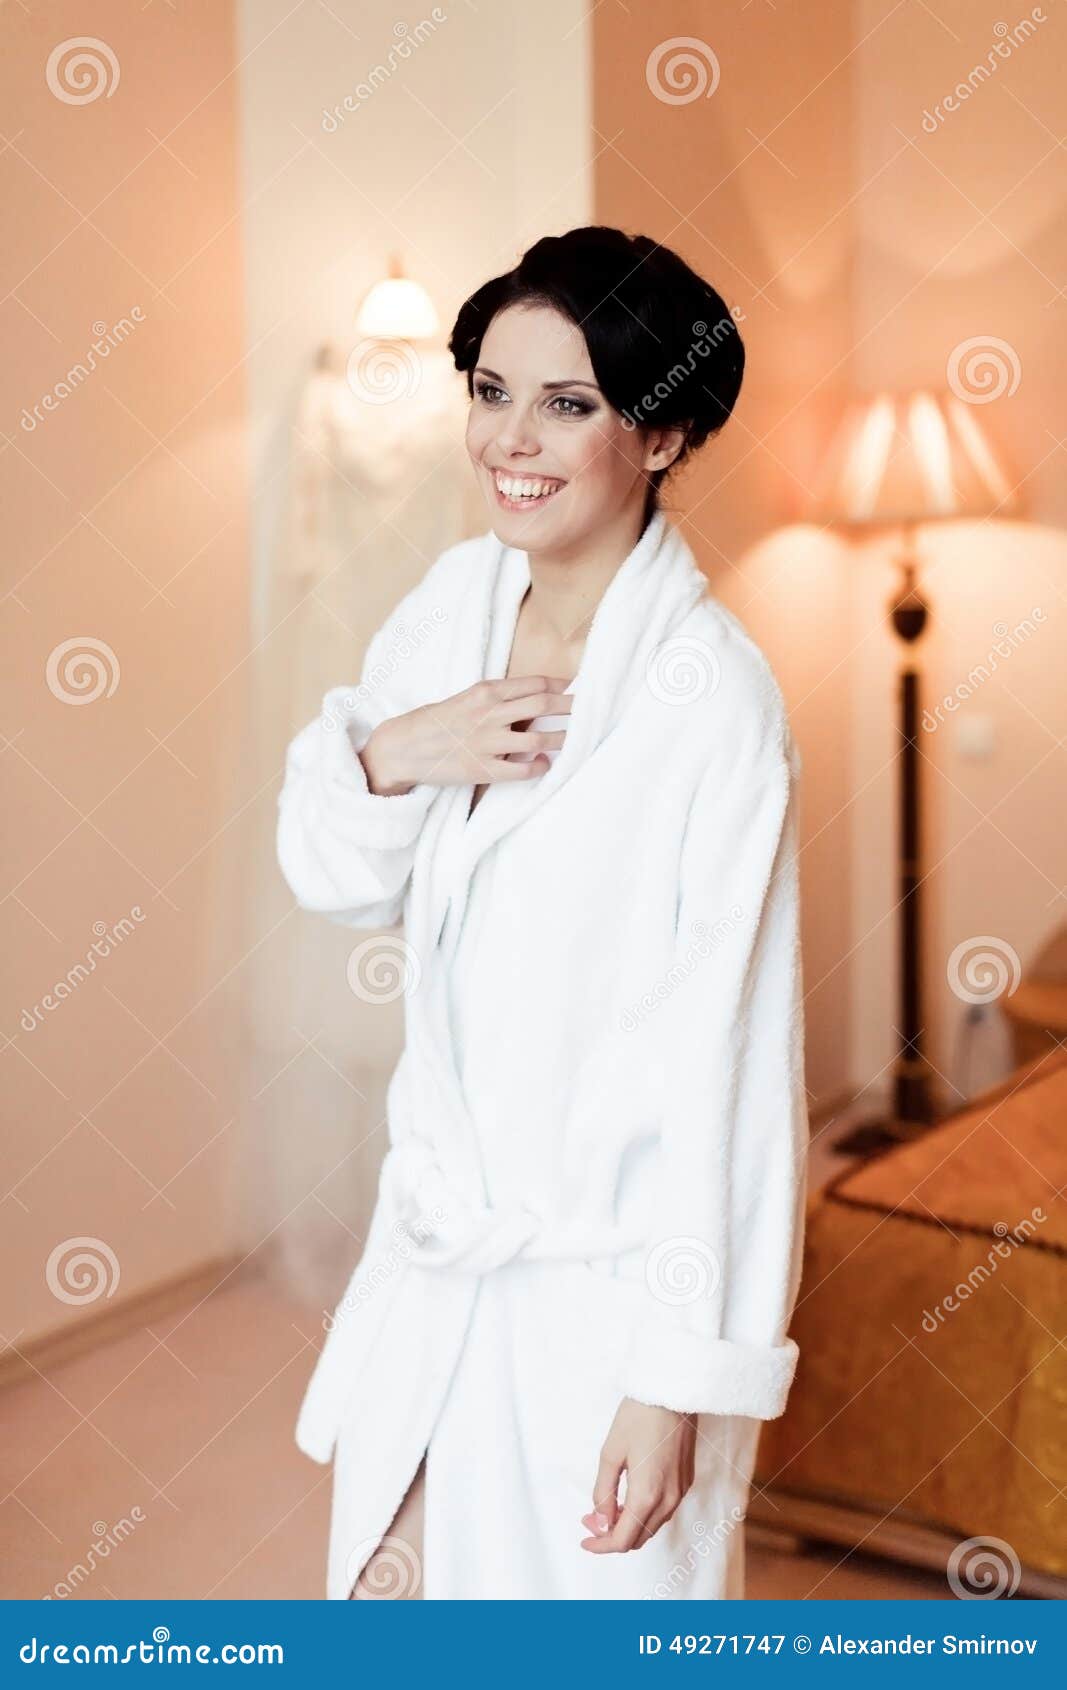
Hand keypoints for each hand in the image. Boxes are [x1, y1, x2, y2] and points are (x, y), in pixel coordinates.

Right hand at [358, 675, 572, 796]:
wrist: (403, 747)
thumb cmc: (434, 722)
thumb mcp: (464, 699)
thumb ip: (495, 700)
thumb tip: (528, 702)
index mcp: (485, 692)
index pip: (533, 684)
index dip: (560, 686)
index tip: (575, 688)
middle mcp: (489, 713)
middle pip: (544, 704)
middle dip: (572, 707)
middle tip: (589, 710)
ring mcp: (487, 742)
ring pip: (539, 737)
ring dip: (563, 738)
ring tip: (576, 738)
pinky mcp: (483, 769)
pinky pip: (523, 768)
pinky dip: (540, 766)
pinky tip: (546, 764)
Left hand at [580, 1398, 696, 1552]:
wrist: (672, 1392)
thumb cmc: (638, 1417)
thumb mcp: (610, 1453)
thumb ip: (603, 1492)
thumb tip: (599, 1521)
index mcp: (647, 1495)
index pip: (623, 1539)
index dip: (601, 1545)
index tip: (584, 1540)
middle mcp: (668, 1500)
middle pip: (639, 1538)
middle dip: (612, 1536)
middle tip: (590, 1521)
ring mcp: (680, 1492)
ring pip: (652, 1527)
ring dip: (629, 1527)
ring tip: (607, 1510)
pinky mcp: (686, 1481)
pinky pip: (664, 1511)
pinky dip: (645, 1515)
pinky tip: (629, 1499)